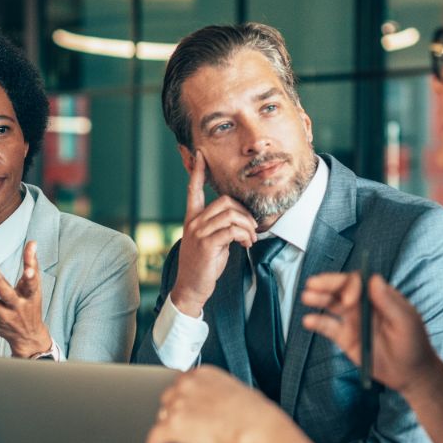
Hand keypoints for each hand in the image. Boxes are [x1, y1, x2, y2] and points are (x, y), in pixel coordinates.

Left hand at [0, 241, 51, 357]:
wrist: (27, 336)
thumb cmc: (31, 305)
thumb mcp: (35, 286)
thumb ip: (32, 263)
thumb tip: (32, 242)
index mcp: (31, 298)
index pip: (31, 286)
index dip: (30, 278)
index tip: (29, 270)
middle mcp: (17, 309)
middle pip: (6, 295)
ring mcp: (2, 317)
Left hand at [146, 366, 274, 442]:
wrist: (250, 424)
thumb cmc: (251, 411)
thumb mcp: (233, 389)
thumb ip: (215, 392)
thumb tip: (216, 403)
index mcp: (201, 374)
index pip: (181, 382)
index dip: (182, 395)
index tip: (184, 402)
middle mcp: (185, 385)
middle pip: (168, 397)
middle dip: (174, 409)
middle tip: (185, 421)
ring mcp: (177, 404)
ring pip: (163, 415)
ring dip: (169, 424)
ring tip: (179, 436)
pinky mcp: (173, 424)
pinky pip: (155, 435)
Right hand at [169, 151, 257, 316]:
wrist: (191, 287)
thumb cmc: (203, 265)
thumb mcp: (210, 241)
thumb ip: (219, 226)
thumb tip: (239, 220)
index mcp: (192, 219)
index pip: (193, 189)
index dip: (198, 171)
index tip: (201, 154)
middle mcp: (193, 222)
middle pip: (225, 201)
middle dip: (244, 212)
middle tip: (252, 228)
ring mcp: (198, 232)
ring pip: (231, 215)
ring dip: (248, 226)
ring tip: (250, 239)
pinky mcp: (206, 244)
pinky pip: (232, 230)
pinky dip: (244, 236)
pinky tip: (246, 245)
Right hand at [300, 272, 439, 393]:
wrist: (410, 373)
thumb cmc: (413, 344)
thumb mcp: (406, 322)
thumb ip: (389, 301)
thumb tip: (373, 278)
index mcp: (379, 296)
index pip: (359, 282)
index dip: (350, 286)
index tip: (348, 300)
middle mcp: (363, 304)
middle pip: (341, 289)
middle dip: (327, 284)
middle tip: (313, 284)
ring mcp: (352, 320)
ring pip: (331, 304)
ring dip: (318, 299)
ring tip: (307, 297)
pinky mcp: (344, 337)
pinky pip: (328, 326)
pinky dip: (317, 322)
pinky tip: (308, 321)